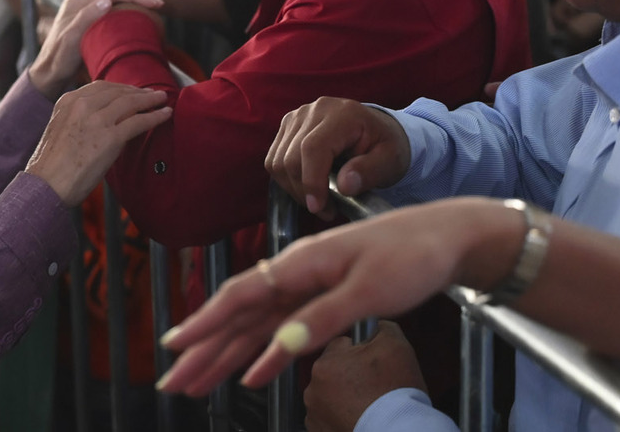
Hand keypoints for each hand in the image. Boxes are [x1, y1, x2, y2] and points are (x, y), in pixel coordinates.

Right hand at [25, 81, 171, 205]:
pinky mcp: (110, 137)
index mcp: (68, 101)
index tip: (133, 91)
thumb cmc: (51, 166)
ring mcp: (97, 120)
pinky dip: (155, 117)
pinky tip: (165, 115)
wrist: (46, 185)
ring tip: (162, 100)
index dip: (121, 88)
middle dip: (138, 92)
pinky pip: (138, 121)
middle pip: (118, 91)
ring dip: (150, 100)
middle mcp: (82, 105)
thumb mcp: (62, 129)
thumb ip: (80, 119)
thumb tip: (104, 120)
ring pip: (131, 102)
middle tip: (152, 94)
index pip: (101, 87)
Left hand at [28, 0, 163, 97]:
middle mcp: (79, 5)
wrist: (47, 78)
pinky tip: (137, 20)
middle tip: (158, 4)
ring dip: (133, 4)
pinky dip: (126, 13)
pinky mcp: (88, 26)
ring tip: (152, 9)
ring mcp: (83, 15)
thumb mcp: (69, 41)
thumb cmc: (56, 62)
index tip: (154, 2)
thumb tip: (107, 0)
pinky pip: (111, 14)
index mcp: (75, 3)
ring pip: (114, 3)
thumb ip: (85, 20)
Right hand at [156, 198, 503, 395]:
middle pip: (238, 315)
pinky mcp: (322, 296)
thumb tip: (280, 347)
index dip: (205, 323)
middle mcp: (294, 273)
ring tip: (196, 383)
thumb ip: (323, 318)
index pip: (240, 296)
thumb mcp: (370, 290)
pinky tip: (249, 373)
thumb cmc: (411, 255)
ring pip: (255, 324)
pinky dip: (263, 352)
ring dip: (224, 354)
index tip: (174, 347)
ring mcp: (306, 285)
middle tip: (174, 383)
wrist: (446, 236)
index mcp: (300, 264)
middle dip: (204, 349)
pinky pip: (282, 327)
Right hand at [266, 97, 410, 217]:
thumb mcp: (390, 160)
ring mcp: (296, 116)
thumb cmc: (385, 146)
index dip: (311, 181)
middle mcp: (314, 110)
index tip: (318, 207)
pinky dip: (287, 180)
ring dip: (294, 189)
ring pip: (278, 161)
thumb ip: (369, 171)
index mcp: (343, 114)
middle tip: (327, 211)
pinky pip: (274, 160)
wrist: (376, 130)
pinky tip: (309, 186)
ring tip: (320, 201)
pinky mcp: (286, 126)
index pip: (312, 148)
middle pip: (291, 157)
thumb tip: (345, 186)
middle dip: (304, 191)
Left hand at [305, 322, 426, 431]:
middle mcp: (312, 389)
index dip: (362, 353)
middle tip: (375, 387)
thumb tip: (378, 326)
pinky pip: (331, 419)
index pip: (341, 345)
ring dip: (345, 398)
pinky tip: (362, 420)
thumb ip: (383, 328)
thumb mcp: (396, 346)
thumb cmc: (395, 393)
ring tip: (370, 406)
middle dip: (351, 376)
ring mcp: (315, 415)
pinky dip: (343, 418)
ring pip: (331, 397)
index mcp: (325, 363)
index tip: (375, 365)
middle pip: (334, 372)